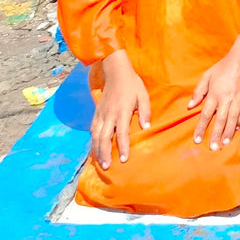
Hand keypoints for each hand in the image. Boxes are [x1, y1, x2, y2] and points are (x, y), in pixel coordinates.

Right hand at [91, 49, 150, 168]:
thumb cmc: (132, 85)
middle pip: (105, 138)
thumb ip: (145, 111)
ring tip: (100, 162)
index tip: (124, 159)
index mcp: (122, 111)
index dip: (123, 147)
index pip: (122, 132)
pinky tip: (95, 149)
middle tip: (107, 167)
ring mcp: (101, 114)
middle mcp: (109, 115)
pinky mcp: (96, 113)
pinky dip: (93, 141)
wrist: (116, 73)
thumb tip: (147, 127)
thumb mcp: (143, 95)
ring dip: (97, 150)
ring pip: (96, 136)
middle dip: (105, 153)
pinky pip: (92, 130)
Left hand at [189, 36, 239, 149]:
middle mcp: (226, 97)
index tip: (197, 140)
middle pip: (220, 120)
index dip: (201, 128)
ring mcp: (239, 97)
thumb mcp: (207, 76)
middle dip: (216, 135)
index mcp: (215, 93)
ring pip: (233, 119)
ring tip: (224, 143)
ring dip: (229, 132)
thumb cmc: (222, 67)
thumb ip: (198, 91)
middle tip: (213, 148)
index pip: (206, 114)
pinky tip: (238, 129)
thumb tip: (190, 106)